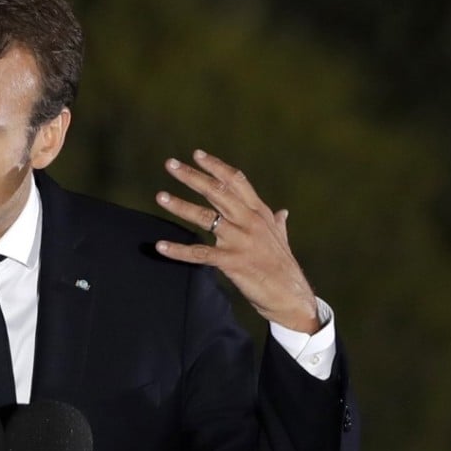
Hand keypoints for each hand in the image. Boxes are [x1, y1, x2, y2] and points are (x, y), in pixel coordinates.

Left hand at [154, 150, 318, 333]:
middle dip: (192, 176)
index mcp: (259, 213)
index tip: (197, 154)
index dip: (216, 166)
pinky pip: (200, 254)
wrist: (291, 296)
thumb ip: (277, 222)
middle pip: (217, 192)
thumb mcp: (281, 238)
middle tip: (170, 164)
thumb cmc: (283, 266)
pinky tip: (160, 246)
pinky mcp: (232, 262)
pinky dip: (178, 250)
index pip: (236, 181)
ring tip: (161, 196)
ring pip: (205, 218)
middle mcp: (249, 221)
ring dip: (180, 206)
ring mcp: (240, 241)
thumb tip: (283, 212)